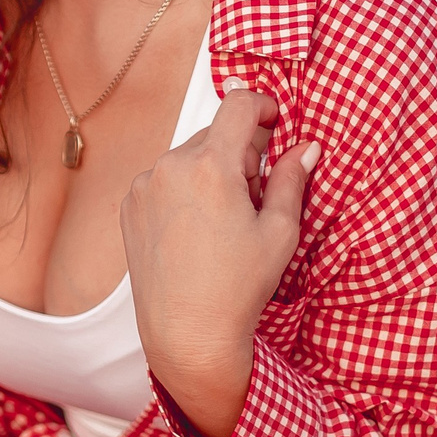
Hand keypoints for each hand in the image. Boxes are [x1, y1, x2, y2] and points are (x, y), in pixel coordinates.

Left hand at [119, 89, 316, 436]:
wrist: (186, 332)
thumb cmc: (237, 287)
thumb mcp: (280, 231)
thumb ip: (292, 179)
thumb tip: (306, 147)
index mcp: (211, 165)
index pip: (239, 104)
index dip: (264, 106)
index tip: (277, 123)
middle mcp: (170, 166)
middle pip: (215, 133)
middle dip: (241, 152)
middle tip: (257, 196)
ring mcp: (144, 185)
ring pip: (189, 157)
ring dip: (212, 171)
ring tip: (226, 220)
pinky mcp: (130, 205)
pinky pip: (164, 179)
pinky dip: (185, 189)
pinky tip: (198, 230)